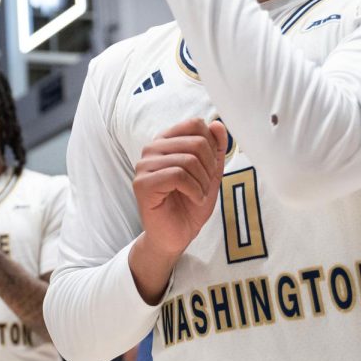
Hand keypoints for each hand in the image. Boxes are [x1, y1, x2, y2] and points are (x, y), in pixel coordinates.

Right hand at [133, 118, 225, 256]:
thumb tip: (217, 125)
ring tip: (199, 195)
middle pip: (196, 142)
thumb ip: (215, 149)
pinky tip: (194, 199)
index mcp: (166, 142)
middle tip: (206, 186)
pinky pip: (178, 176)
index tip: (210, 169)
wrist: (176, 236)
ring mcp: (144, 166)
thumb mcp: (210, 174)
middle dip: (209, 168)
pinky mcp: (143, 184)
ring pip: (188, 160)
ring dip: (202, 182)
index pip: (195, 124)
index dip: (211, 146)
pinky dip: (194, 190)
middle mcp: (152, 149)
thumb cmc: (190, 205)